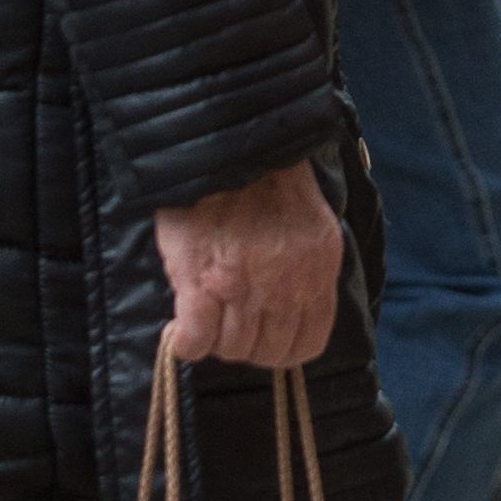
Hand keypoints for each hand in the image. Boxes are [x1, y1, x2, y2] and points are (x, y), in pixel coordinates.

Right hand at [153, 157, 343, 370]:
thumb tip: (289, 311)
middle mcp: (286, 286)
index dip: (284, 348)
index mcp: (318, 270)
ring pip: (232, 349)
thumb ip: (306, 272)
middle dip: (249, 345)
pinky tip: (181, 328)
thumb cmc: (267, 182)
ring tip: (207, 315)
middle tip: (230, 322)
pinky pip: (196, 341)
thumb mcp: (310, 227)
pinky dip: (187, 343)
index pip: (310, 343)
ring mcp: (244, 289)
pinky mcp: (202, 285)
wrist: (225, 148)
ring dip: (217, 340)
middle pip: (268, 352)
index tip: (265, 335)